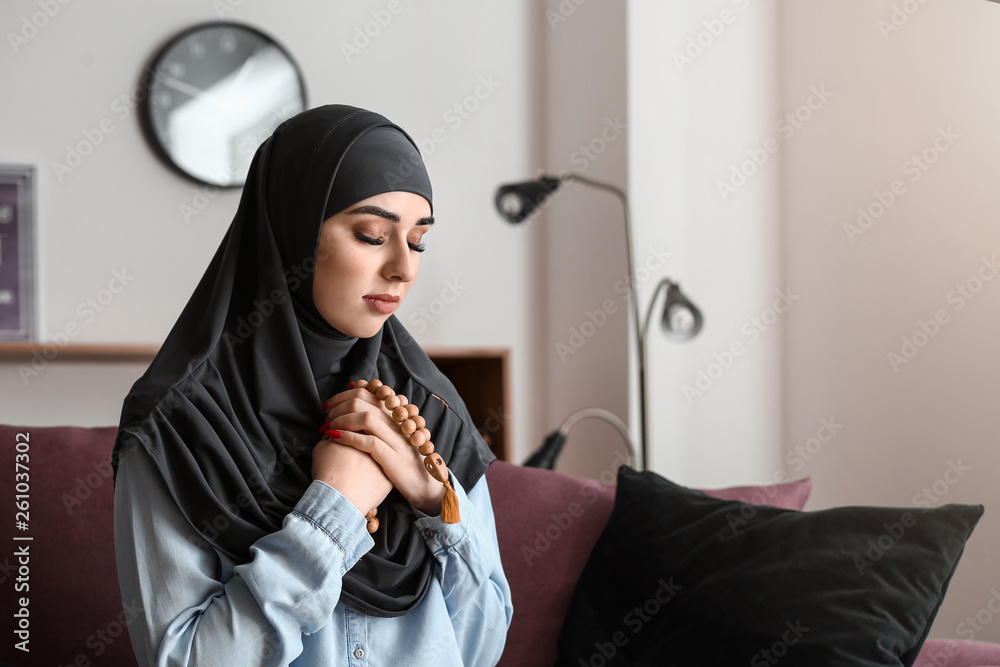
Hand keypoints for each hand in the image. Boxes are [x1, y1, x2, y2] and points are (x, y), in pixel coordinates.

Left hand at [321, 387, 445, 515]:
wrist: (423, 487)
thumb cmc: (401, 460)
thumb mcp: (393, 435)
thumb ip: (378, 418)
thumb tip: (355, 400)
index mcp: (398, 414)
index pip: (370, 391)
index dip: (346, 394)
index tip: (330, 404)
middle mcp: (399, 423)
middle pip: (364, 401)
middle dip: (338, 405)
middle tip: (324, 415)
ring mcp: (397, 440)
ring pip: (366, 418)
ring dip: (340, 419)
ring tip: (326, 427)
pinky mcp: (393, 459)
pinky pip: (369, 442)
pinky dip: (348, 437)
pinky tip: (334, 438)